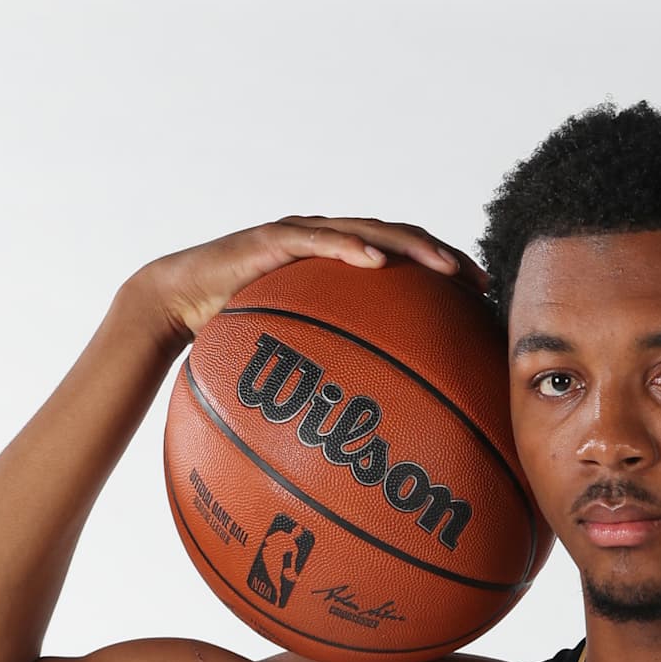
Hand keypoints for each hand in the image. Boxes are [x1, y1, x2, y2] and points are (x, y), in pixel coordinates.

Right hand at [128, 215, 488, 344]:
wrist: (177, 302)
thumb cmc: (236, 332)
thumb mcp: (293, 358)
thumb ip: (330, 373)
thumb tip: (369, 430)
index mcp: (338, 266)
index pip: (402, 262)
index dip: (443, 272)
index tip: (483, 297)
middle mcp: (326, 242)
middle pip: (398, 239)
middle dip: (443, 255)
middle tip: (481, 281)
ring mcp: (299, 236)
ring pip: (366, 232)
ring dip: (411, 248)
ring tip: (446, 266)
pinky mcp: (270, 240)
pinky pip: (315, 243)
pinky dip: (349, 249)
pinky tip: (378, 262)